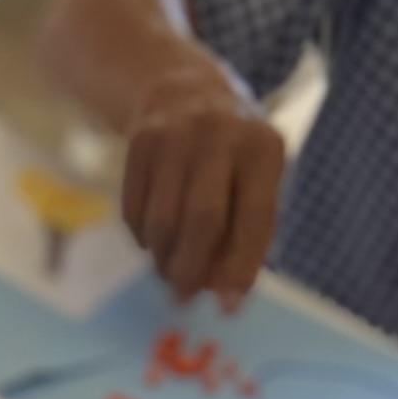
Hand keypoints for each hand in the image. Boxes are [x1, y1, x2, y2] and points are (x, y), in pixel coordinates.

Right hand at [119, 72, 284, 308]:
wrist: (181, 92)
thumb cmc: (231, 156)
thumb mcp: (255, 182)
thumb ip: (248, 236)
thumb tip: (225, 297)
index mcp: (263, 147)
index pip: (253, 217)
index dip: (240, 266)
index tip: (228, 306)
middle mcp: (221, 133)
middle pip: (201, 219)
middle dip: (191, 267)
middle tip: (184, 296)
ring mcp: (177, 134)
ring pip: (162, 219)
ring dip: (163, 258)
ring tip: (169, 269)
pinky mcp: (140, 141)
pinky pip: (134, 209)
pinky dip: (142, 237)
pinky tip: (153, 238)